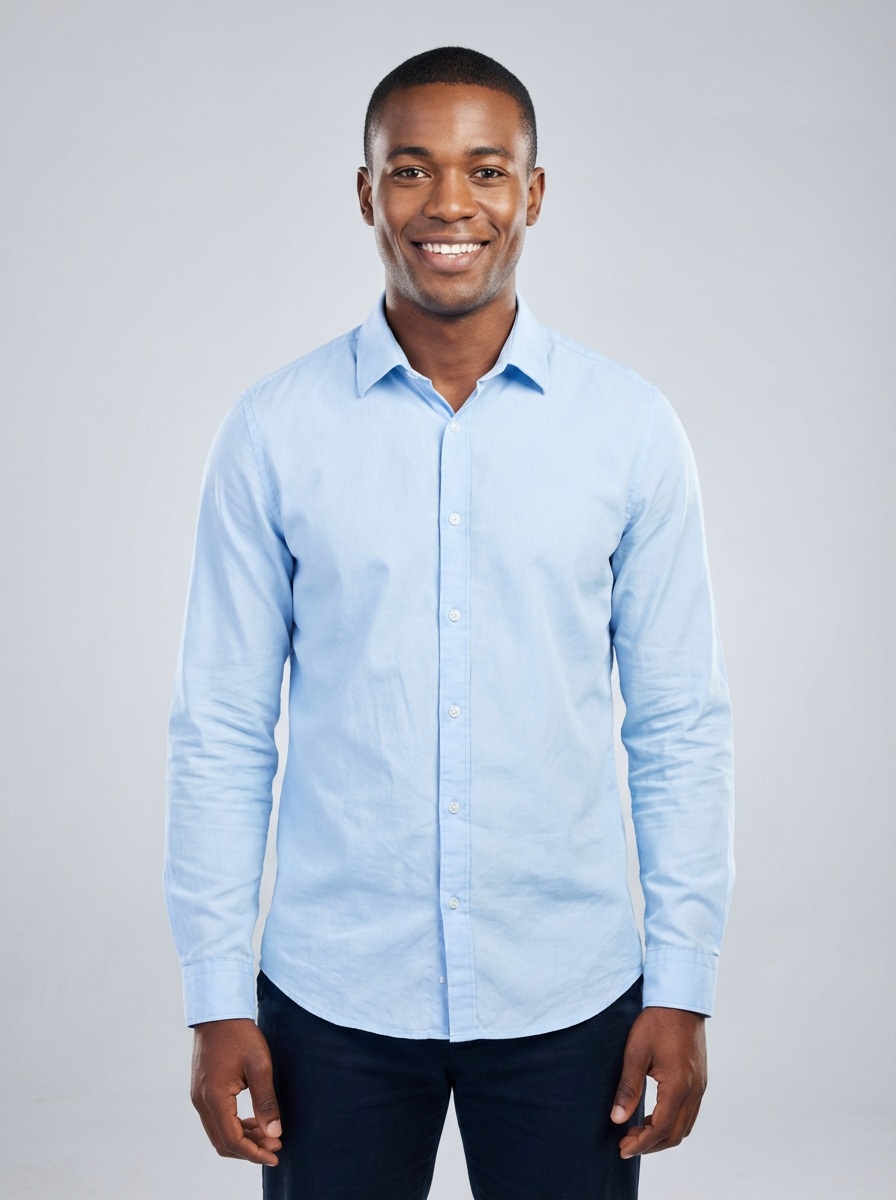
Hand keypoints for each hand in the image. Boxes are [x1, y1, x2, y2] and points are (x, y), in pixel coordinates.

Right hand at [191, 1018, 282, 1165]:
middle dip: (250, 1148)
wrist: (218, 1012)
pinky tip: (252, 1120)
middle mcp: (201, 1101)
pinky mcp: (201, 1090)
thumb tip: (274, 1132)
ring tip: (268, 1133)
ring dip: (242, 1138)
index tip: (275, 1156)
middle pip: (222, 1141)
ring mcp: (198, 1096)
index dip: (254, 1153)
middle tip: (275, 1144)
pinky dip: (233, 1125)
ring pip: (218, 1132)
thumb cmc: (239, 1034)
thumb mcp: (259, 1066)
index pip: (232, 1140)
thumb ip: (266, 1101)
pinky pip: (215, 1119)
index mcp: (214, 1097)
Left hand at [610, 1006, 706, 1157]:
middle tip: (626, 1144)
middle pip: (676, 1134)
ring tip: (637, 1133)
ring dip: (662, 1136)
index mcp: (678, 1085)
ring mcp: (701, 1086)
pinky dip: (673, 1123)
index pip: (661, 1129)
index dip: (641, 1144)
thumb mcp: (636, 1052)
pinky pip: (690, 1113)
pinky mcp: (701, 1081)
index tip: (622, 1149)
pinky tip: (654, 1117)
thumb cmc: (656, 1022)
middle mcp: (695, 1090)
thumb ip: (628, 1088)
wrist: (680, 1000)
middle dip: (651, 1145)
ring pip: (685, 1126)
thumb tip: (617, 1119)